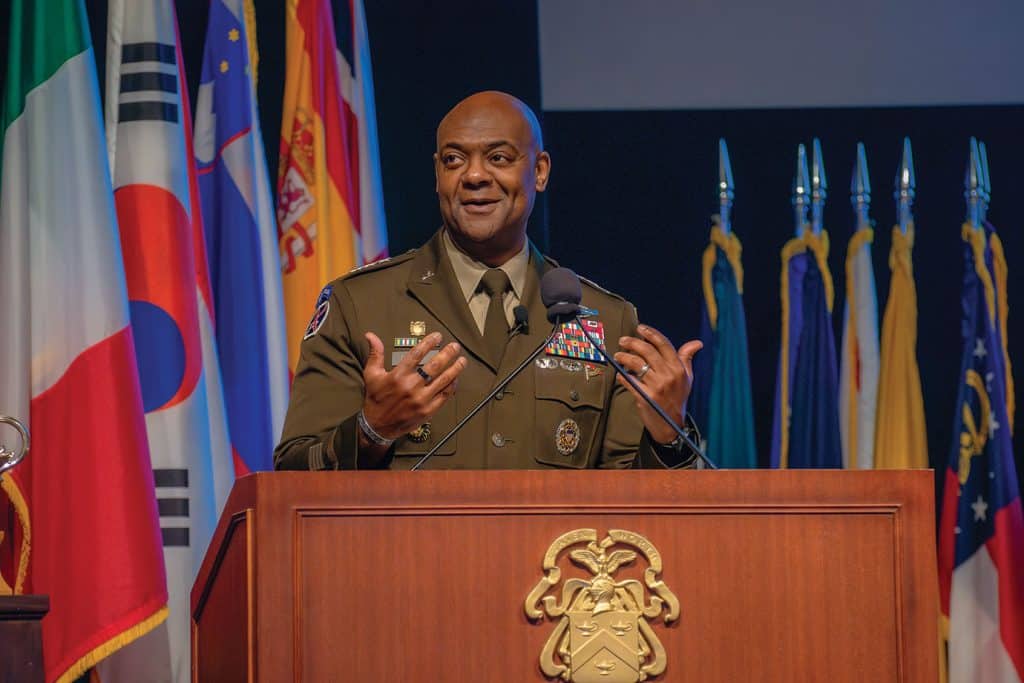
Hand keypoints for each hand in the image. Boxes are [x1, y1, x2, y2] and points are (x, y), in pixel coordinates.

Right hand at [361, 331, 466, 440]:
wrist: (378, 426)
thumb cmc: (375, 399)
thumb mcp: (372, 375)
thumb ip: (375, 354)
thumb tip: (371, 335)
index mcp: (398, 375)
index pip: (417, 354)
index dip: (429, 343)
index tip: (438, 336)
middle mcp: (411, 386)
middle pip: (435, 365)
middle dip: (448, 354)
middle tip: (455, 346)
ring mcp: (421, 399)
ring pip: (443, 380)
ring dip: (455, 368)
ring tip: (462, 360)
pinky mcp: (427, 411)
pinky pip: (444, 396)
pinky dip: (451, 386)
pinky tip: (456, 379)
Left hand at [613, 325, 702, 444]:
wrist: (671, 424)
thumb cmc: (678, 398)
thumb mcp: (687, 378)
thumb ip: (687, 358)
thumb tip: (697, 343)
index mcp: (678, 368)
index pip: (664, 344)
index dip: (651, 334)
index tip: (641, 328)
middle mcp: (668, 376)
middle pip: (648, 352)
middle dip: (633, 343)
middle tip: (623, 340)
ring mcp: (657, 386)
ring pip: (637, 364)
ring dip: (625, 357)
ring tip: (618, 355)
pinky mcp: (645, 397)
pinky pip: (630, 381)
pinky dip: (622, 376)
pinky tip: (619, 374)